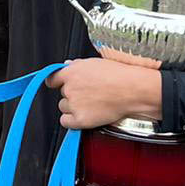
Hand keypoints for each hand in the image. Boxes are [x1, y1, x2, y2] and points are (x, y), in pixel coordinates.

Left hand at [45, 58, 161, 129]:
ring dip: (73, 108)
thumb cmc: (119, 75)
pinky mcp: (80, 119)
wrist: (132, 90)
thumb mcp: (96, 63)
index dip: (57, 82)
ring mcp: (74, 104)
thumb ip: (77, 65)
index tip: (59, 84)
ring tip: (92, 104)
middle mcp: (70, 88)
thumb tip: (67, 66)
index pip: (52, 78)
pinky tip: (85, 115)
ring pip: (64, 108)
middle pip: (62, 94)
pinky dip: (73, 121)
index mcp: (71, 72)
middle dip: (72, 94)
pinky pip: (66, 122)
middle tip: (89, 94)